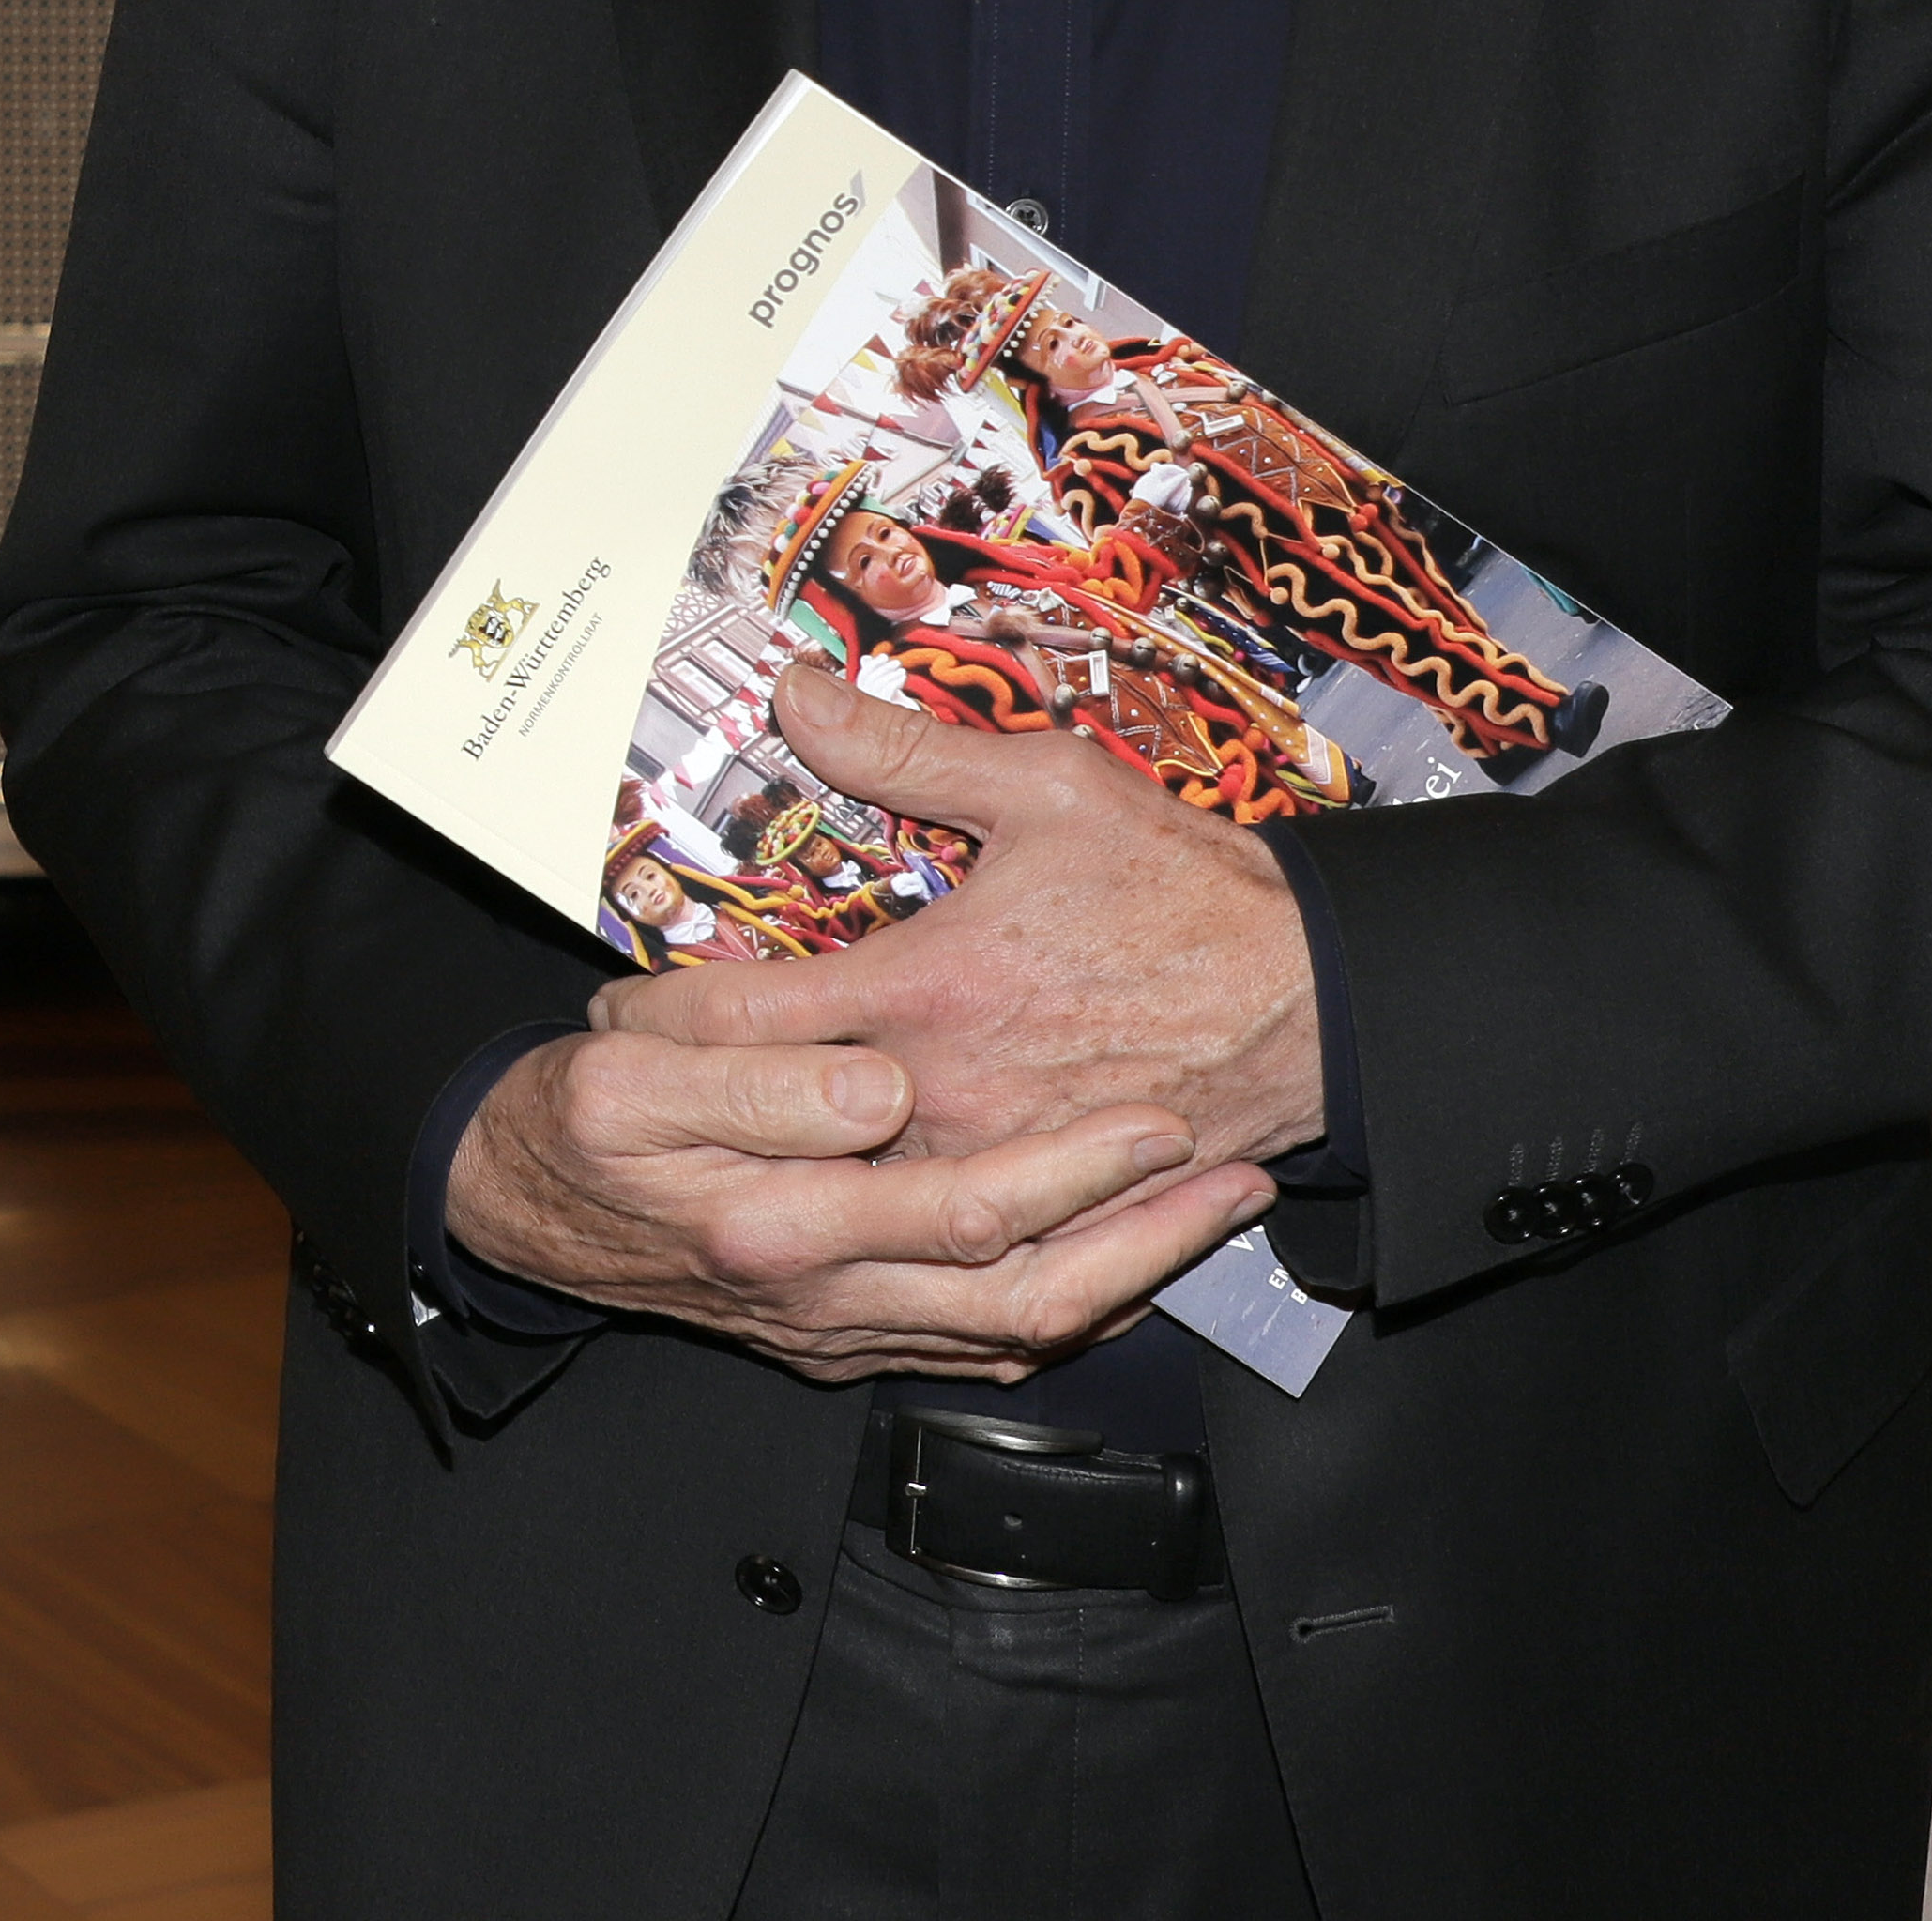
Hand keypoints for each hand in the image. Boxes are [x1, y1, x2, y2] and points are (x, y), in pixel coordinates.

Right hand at [439, 1020, 1275, 1384]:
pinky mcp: (841, 1338)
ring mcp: (837, 1332)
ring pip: (1016, 1333)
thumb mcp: (626, 1069)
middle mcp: (823, 1298)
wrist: (513, 1206)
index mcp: (777, 1226)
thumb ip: (754, 1078)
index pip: (963, 1212)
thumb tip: (881, 1088)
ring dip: (1127, 1276)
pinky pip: (979, 1345)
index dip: (1075, 1172)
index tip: (1157, 1116)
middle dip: (1143, 1234)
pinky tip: (1117, 1264)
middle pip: (1022, 1293)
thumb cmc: (569, 1118)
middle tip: (1232, 1170)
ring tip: (1211, 1212)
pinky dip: (1065, 1309)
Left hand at [604, 664, 1325, 1169]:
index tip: (618, 1011)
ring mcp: (992, 1165)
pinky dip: (875, 1223)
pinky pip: (933, 1238)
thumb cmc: (1184, 891)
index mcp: (928, 990)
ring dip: (776, 1171)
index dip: (659, 1018)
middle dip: (695, 1108)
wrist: (1313, 1001)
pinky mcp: (1044, 1210)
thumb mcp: (1047, 788)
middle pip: (770, 1125)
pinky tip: (833, 1201)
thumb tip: (795, 694)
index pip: (742, 1020)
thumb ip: (906, 749)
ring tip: (715, 1146)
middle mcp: (944, 1094)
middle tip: (635, 1089)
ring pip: (843, 1195)